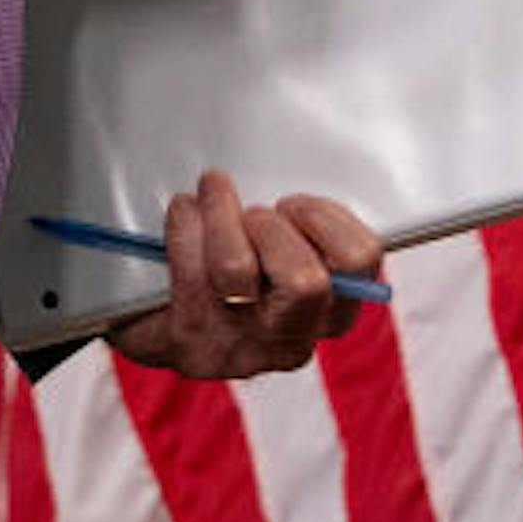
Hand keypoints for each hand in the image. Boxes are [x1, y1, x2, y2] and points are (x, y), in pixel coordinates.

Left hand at [103, 169, 385, 379]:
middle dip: (272, 228)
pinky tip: (183, 213)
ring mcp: (239, 348)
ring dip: (221, 218)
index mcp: (332, 312)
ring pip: (237, 270)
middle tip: (252, 215)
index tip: (293, 205)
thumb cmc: (235, 269)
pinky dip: (183, 226)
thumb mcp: (289, 249)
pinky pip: (187, 270)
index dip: (326, 220)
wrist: (162, 321)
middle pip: (307, 281)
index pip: (360, 260)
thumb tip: (307, 173)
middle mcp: (293, 341)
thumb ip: (308, 224)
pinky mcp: (188, 343)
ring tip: (210, 204)